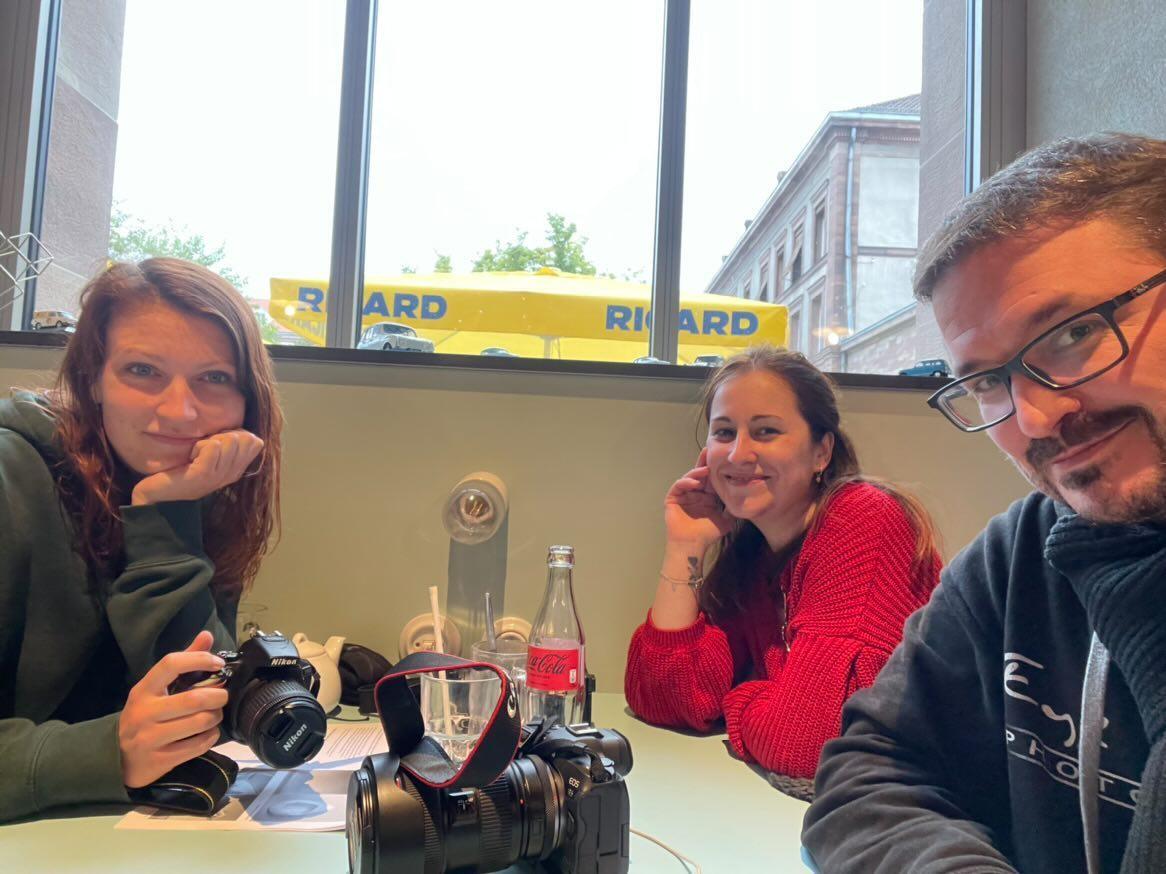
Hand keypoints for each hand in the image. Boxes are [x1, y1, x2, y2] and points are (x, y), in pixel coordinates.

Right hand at [118, 630, 229, 788]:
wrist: (116, 757)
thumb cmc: (144, 716)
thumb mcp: (155, 688)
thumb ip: (182, 663)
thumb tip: (206, 636)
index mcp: (143, 690)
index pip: (170, 664)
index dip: (198, 659)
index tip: (218, 664)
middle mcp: (145, 712)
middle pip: (193, 699)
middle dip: (218, 696)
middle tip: (223, 696)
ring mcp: (150, 738)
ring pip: (199, 722)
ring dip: (216, 717)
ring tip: (216, 714)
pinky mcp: (160, 760)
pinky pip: (198, 745)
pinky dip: (211, 736)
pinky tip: (209, 732)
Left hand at [131, 429, 263, 505]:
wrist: (158, 493)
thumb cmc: (181, 470)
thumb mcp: (208, 456)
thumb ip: (226, 445)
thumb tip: (239, 431)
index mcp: (236, 470)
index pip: (255, 442)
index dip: (237, 433)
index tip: (216, 443)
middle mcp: (232, 474)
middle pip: (244, 439)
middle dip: (224, 434)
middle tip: (204, 448)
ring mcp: (219, 476)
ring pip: (230, 440)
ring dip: (210, 440)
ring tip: (196, 453)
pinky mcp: (204, 475)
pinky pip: (213, 446)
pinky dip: (199, 445)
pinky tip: (190, 456)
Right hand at [664, 448, 732, 550]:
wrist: (693, 545)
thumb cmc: (708, 534)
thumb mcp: (726, 520)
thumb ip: (732, 509)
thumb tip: (747, 499)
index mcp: (707, 497)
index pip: (711, 479)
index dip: (715, 468)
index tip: (721, 457)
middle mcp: (695, 493)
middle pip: (699, 474)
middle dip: (704, 462)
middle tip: (708, 451)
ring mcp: (683, 495)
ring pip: (689, 478)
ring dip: (696, 472)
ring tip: (706, 470)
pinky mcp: (672, 499)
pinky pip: (678, 486)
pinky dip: (686, 482)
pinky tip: (695, 483)